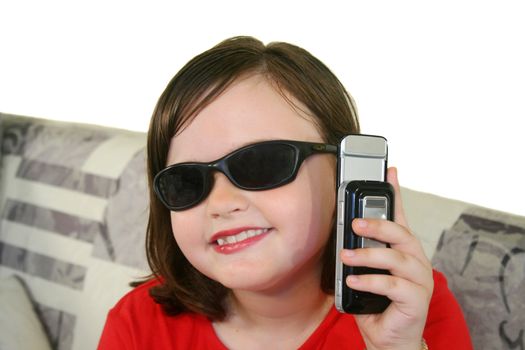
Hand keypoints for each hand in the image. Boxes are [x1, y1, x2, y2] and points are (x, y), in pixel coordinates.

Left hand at [340, 167, 433, 349]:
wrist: (388, 339)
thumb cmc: (377, 303)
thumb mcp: (366, 272)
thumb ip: (360, 253)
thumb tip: (340, 236)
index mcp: (402, 250)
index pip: (400, 216)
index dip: (395, 193)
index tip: (389, 171)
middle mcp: (415, 261)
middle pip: (401, 233)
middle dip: (377, 224)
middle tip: (354, 223)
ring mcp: (419, 280)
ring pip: (397, 259)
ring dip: (368, 256)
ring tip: (346, 257)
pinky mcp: (416, 300)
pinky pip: (393, 286)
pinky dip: (370, 281)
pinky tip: (353, 281)